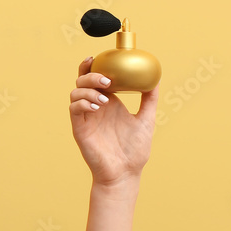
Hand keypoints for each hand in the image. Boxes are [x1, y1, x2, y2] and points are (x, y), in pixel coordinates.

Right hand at [69, 56, 157, 187]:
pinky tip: (97, 107)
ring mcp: (86, 117)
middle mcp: (94, 106)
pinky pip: (75, 109)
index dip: (92, 65)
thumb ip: (150, 100)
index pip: (95, 78)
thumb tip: (155, 79)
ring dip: (88, 91)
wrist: (125, 173)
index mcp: (108, 102)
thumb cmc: (134, 150)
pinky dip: (83, 104)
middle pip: (82, 81)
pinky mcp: (79, 128)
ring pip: (75, 93)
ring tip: (104, 99)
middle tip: (106, 79)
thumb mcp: (146, 120)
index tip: (99, 57)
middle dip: (90, 75)